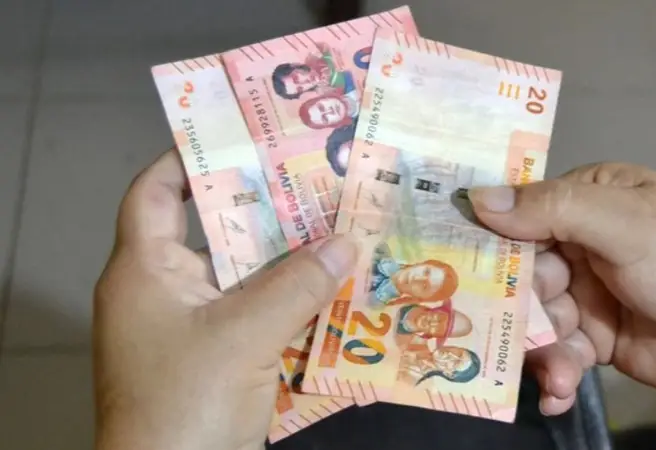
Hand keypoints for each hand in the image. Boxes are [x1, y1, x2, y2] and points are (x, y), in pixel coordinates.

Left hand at [93, 149, 357, 449]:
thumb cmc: (186, 403)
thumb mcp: (243, 338)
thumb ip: (297, 287)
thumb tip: (347, 243)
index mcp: (145, 272)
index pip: (155, 194)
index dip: (190, 159)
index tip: (243, 138)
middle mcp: (165, 293)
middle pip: (216, 233)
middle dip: (268, 211)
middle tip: (319, 183)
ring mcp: (192, 330)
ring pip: (244, 279)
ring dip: (290, 263)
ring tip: (341, 232)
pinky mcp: (217, 361)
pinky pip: (256, 317)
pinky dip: (291, 305)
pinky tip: (337, 295)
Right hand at [469, 163, 655, 414]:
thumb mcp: (623, 224)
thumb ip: (552, 210)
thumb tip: (479, 199)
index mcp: (585, 200)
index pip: (518, 210)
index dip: (482, 235)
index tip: (440, 257)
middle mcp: (578, 244)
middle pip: (516, 273)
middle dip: (513, 306)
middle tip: (502, 329)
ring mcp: (585, 294)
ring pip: (533, 320)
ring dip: (539, 350)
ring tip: (556, 376)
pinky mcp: (593, 340)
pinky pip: (556, 355)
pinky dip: (553, 376)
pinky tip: (556, 395)